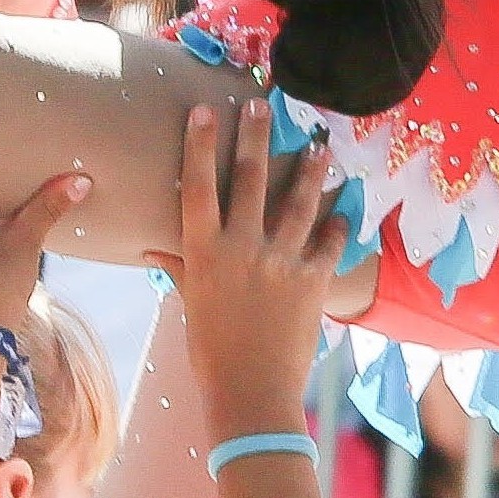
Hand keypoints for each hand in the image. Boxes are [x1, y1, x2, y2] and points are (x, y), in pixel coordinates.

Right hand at [149, 100, 342, 445]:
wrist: (252, 393)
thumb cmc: (212, 353)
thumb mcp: (191, 306)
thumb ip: (180, 270)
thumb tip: (153, 249)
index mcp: (205, 253)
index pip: (199, 186)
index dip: (201, 145)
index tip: (205, 109)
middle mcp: (242, 249)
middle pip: (250, 180)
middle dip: (256, 137)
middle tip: (263, 104)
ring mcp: (281, 262)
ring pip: (298, 202)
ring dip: (310, 171)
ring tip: (319, 145)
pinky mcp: (313, 281)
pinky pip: (328, 244)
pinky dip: (337, 227)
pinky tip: (344, 211)